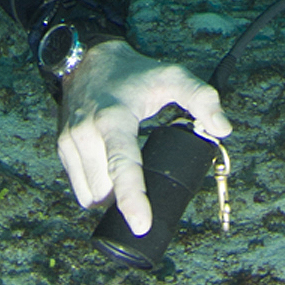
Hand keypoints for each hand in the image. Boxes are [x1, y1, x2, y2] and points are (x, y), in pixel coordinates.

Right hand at [57, 42, 230, 235]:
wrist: (88, 59)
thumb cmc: (135, 72)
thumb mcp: (173, 77)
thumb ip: (202, 98)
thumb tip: (222, 129)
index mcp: (113, 118)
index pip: (122, 164)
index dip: (132, 198)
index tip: (141, 225)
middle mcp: (85, 132)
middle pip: (107, 189)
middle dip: (129, 197)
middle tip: (150, 184)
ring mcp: (69, 143)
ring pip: (91, 196)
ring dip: (111, 199)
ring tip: (130, 180)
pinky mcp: (61, 150)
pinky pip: (80, 190)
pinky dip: (97, 193)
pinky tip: (112, 178)